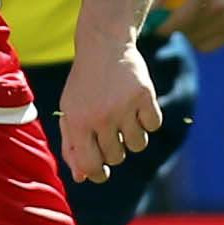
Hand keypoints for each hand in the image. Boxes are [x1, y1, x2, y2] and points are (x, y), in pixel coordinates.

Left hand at [57, 41, 162, 184]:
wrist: (103, 47)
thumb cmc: (84, 85)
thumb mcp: (69, 111)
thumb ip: (72, 145)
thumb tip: (82, 177)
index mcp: (78, 122)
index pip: (90, 165)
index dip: (96, 174)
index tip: (101, 173)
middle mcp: (101, 117)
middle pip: (116, 157)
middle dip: (115, 151)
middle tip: (109, 131)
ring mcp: (124, 106)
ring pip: (138, 145)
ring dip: (133, 137)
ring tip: (124, 118)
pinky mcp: (145, 95)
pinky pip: (154, 125)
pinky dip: (149, 120)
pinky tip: (137, 107)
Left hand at [153, 0, 223, 49]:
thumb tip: (146, 16)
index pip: (176, 24)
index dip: (159, 31)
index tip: (150, 30)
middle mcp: (218, 9)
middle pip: (185, 36)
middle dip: (169, 36)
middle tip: (161, 31)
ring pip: (196, 44)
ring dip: (183, 40)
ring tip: (178, 28)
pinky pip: (208, 47)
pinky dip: (198, 43)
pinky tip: (194, 30)